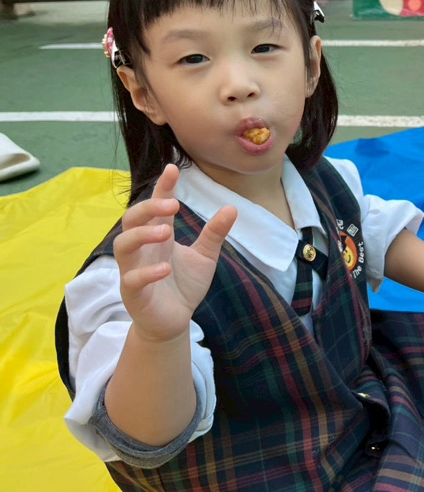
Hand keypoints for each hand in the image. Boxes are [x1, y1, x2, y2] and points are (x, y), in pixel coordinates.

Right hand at [113, 164, 236, 343]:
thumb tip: (232, 207)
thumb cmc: (183, 285)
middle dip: (148, 208)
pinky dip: (146, 273)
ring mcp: (134, 269)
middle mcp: (143, 249)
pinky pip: (132, 279)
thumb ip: (214, 233)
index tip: (172, 169)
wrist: (174, 322)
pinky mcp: (134, 293)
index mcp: (158, 236)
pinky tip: (164, 269)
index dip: (163, 188)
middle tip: (171, 205)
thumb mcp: (205, 256)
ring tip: (166, 231)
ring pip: (123, 245)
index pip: (156, 207)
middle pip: (132, 220)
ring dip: (142, 235)